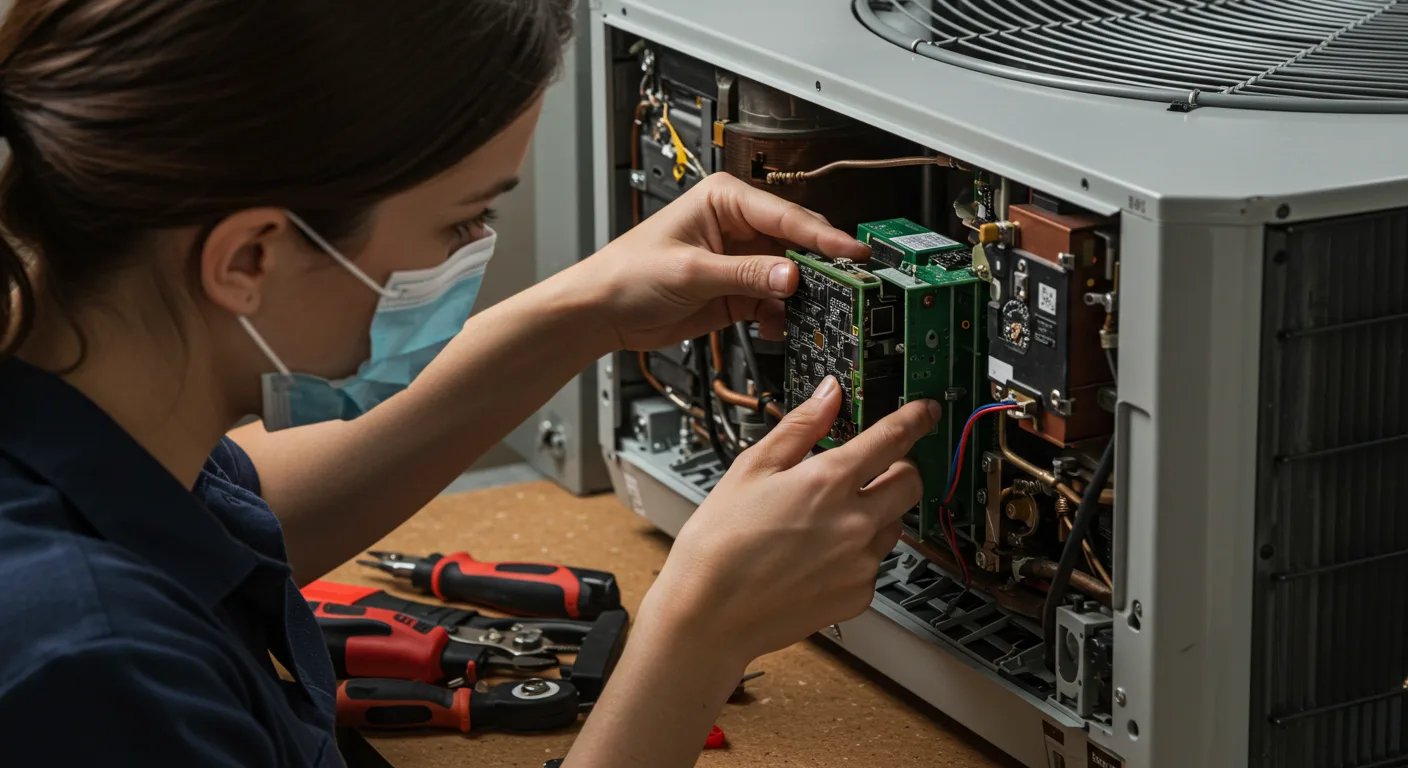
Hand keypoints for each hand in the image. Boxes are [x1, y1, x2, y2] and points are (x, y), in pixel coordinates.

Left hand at [572, 173, 868, 350]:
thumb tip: (792, 274)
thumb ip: (746, 274)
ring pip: (791, 274)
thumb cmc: (628, 273)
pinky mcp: (739, 290)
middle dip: (818, 266)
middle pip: (796, 242)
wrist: (602, 312)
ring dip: (802, 295)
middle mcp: (737, 225)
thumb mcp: (692, 272)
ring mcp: (741, 259)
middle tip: (846, 286)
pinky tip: (778, 325)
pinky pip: (776, 300)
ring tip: (812, 312)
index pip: (785, 214)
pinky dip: (782, 314)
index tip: (850, 253)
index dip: (822, 235)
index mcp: (724, 199)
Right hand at [641, 377, 940, 666]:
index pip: (892, 438)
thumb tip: (828, 395)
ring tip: (827, 519)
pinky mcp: (859, 596)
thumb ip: (799, 426)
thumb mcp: (751, 468)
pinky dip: (858, 553)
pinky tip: (819, 555)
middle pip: (911, 482)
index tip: (924, 412)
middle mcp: (856, 522)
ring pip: (894, 524)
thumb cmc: (720, 543)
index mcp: (828, 482)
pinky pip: (875, 563)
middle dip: (899, 468)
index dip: (915, 419)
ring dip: (878, 512)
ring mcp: (861, 563)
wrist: (709, 614)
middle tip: (871, 470)